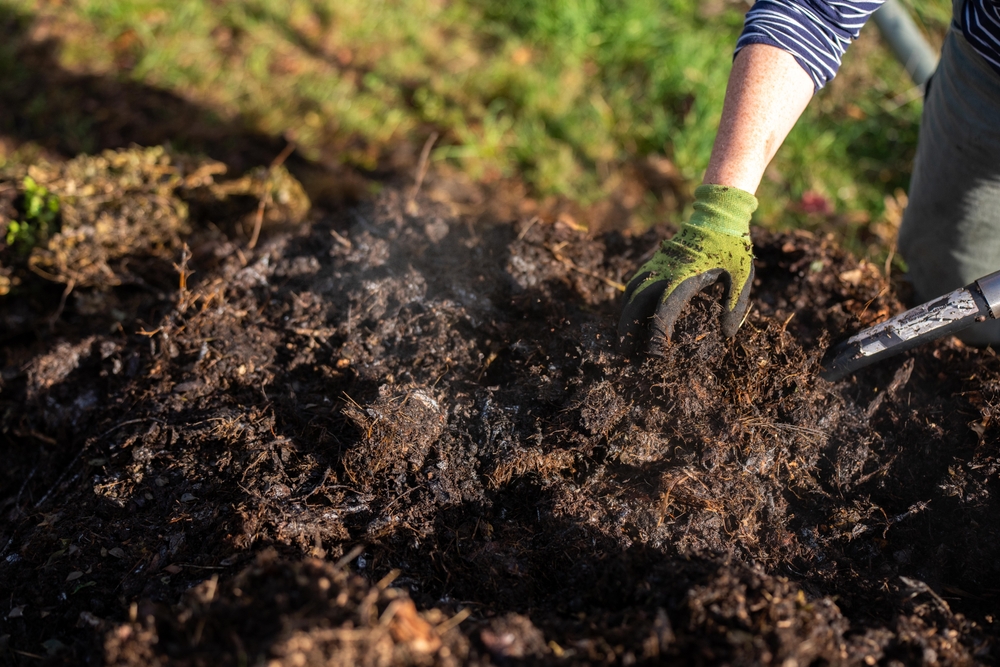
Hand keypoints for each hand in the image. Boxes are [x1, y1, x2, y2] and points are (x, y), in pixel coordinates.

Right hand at [618, 184, 756, 351]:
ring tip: (622, 337)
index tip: (655, 354)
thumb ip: (734, 305)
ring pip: (631, 291)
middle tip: (623, 352)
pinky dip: (628, 300)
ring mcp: (657, 265)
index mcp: (686, 278)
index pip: (664, 311)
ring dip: (624, 315)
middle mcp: (665, 272)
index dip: (657, 334)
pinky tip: (628, 314)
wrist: (717, 215)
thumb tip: (727, 334)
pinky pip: (635, 282)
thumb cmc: (732, 247)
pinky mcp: (655, 261)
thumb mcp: (742, 275)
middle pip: (636, 302)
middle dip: (627, 328)